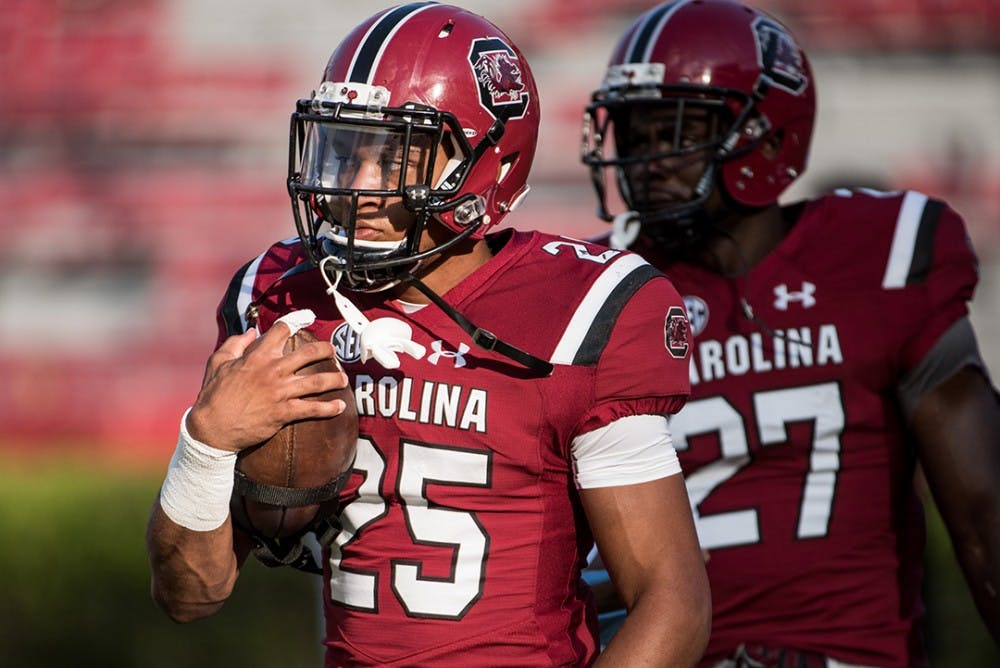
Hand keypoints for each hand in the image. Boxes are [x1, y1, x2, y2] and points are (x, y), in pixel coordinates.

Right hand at [186, 322, 349, 451]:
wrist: (212, 429)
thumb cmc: (213, 395)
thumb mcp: (217, 362)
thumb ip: (235, 344)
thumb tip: (250, 332)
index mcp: (257, 356)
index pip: (281, 331)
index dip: (295, 322)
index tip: (305, 318)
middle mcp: (272, 371)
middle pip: (308, 354)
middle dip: (326, 350)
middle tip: (333, 351)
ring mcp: (280, 392)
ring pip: (316, 381)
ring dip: (334, 379)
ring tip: (343, 378)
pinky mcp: (283, 413)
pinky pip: (312, 409)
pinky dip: (329, 408)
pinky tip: (340, 406)